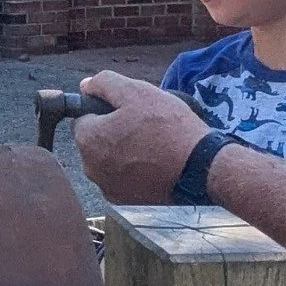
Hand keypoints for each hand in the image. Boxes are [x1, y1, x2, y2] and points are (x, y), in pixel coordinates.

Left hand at [73, 71, 209, 204]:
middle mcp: (90, 168)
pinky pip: (121, 178)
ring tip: (152, 145)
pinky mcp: (126, 201)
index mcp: (88, 140)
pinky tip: (154, 164)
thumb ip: (105, 83)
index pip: (83, 117)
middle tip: (142, 126)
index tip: (127, 111)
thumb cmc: (168, 127)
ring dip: (122, 151)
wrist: (202, 169)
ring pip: (107, 160)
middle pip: (95, 140)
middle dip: (112, 131)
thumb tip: (85, 86)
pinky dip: (132, 171)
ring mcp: (108, 188)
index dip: (103, 110)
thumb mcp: (137, 91)